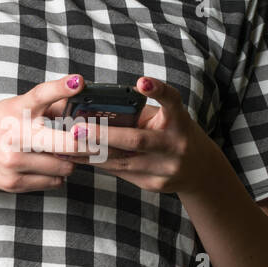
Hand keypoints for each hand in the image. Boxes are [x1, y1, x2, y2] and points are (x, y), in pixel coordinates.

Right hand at [0, 73, 91, 192]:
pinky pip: (54, 182)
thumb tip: (77, 98)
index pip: (40, 95)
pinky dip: (57, 175)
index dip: (62, 87)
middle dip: (89, 143)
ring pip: (66, 166)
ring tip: (64, 153)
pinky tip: (48, 166)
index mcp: (15, 111)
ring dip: (71, 160)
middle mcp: (15, 136)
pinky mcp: (14, 182)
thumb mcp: (11, 107)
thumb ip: (42, 106)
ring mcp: (15, 162)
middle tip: (97, 141)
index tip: (79, 82)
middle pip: (67, 143)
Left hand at [58, 75, 208, 194]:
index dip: (158, 90)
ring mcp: (165, 168)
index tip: (142, 82)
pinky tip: (76, 159)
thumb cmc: (174, 133)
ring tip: (68, 146)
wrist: (199, 170)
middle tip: (77, 129)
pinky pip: (120, 172)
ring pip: (122, 161)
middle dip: (103, 135)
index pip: (171, 101)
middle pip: (136, 139)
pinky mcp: (153, 184)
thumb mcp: (166, 118)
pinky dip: (97, 164)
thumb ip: (139, 113)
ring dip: (91, 153)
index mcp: (179, 121)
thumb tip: (96, 107)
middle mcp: (176, 145)